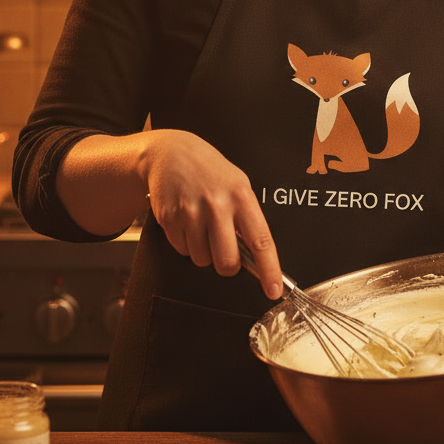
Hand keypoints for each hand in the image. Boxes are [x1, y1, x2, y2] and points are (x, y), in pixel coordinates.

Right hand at [142, 129, 282, 299]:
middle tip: (224, 249)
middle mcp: (217, 205)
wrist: (172, 153)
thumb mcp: (237, 184)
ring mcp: (191, 212)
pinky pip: (182, 250)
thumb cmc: (209, 171)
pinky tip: (187, 221)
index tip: (274, 290)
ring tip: (202, 224)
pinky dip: (185, 243)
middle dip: (227, 264)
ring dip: (203, 250)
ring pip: (202, 259)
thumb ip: (247, 217)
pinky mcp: (170, 218)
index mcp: (241, 196)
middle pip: (227, 261)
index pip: (261, 241)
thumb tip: (255, 254)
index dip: (270, 270)